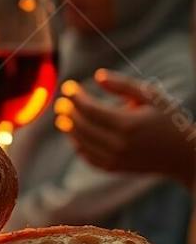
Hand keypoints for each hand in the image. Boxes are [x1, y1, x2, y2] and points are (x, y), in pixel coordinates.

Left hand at [59, 70, 195, 185]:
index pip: (90, 109)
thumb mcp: (151, 96)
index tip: (69, 86)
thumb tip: (97, 75)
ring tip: (63, 116)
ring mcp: (116, 159)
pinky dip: (78, 145)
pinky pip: (88, 157)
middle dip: (68, 111)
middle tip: (61, 102)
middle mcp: (119, 144)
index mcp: (127, 124)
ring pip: (81, 142)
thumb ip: (123, 85)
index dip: (76, 96)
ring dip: (69, 128)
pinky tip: (74, 135)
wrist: (183, 155)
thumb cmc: (167, 119)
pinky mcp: (115, 168)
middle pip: (82, 125)